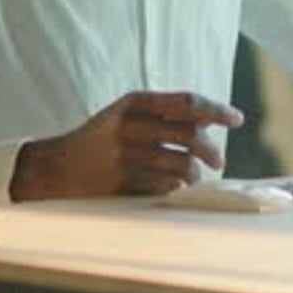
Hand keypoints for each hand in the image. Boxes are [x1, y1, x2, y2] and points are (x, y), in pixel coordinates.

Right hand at [9, 90, 243, 201]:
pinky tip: (173, 189)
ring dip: (195, 174)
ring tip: (196, 177)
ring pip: (181, 165)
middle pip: (189, 135)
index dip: (216, 109)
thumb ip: (165, 114)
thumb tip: (213, 117)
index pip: (186, 102)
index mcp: (133, 102)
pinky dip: (176, 189)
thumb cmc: (102, 139)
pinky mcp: (122, 183)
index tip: (236, 119)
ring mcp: (125, 155)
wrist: (56, 166)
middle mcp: (129, 125)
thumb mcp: (128, 115)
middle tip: (217, 160)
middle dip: (211, 149)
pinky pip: (164, 188)